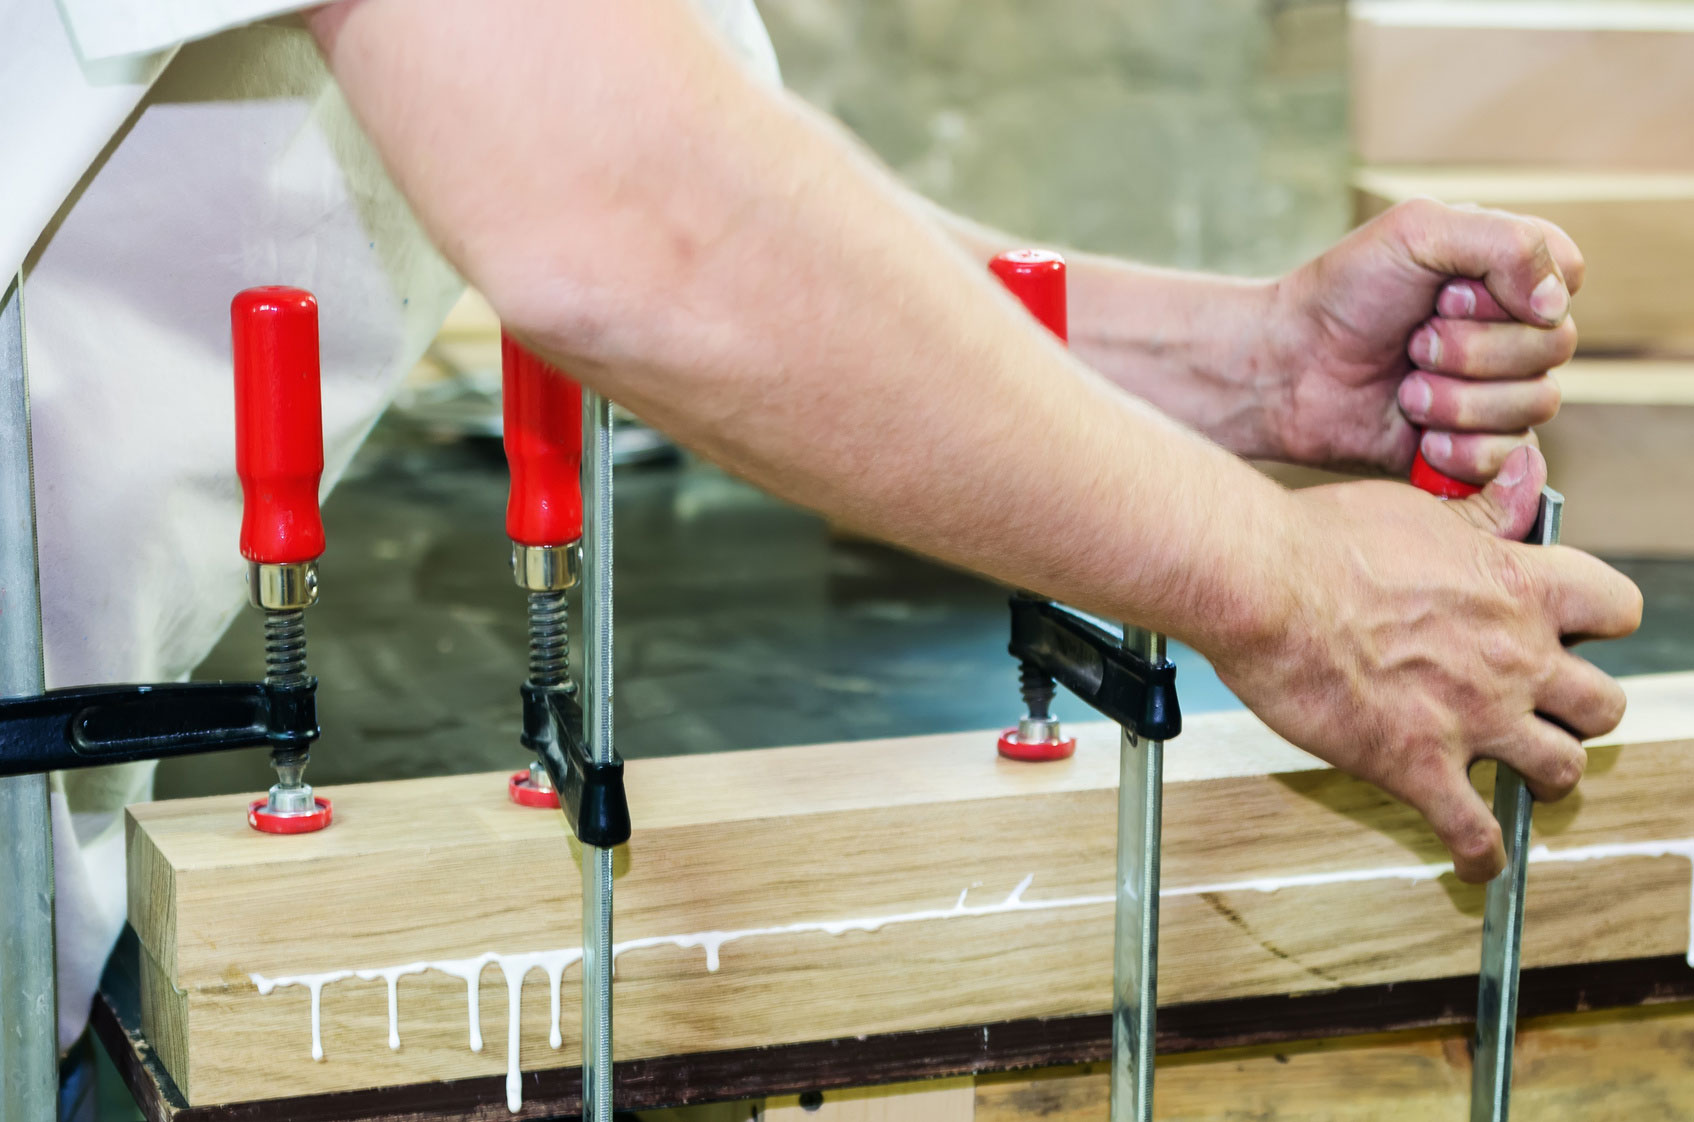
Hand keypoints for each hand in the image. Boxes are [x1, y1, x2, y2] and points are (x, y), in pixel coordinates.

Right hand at [1211, 447, 1640, 880]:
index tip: (1569, 629)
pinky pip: (1475, 832)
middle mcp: (1512, 657)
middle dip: (1577, 709)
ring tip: (1522, 772)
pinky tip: (1476, 860)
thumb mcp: (1417, 509)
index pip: (1615, 607)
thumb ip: (1477, 520)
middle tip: (1541, 705)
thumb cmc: (1322, 541)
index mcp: (1517, 587)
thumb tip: (1512, 502)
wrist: (1264, 586)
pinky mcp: (1418, 766)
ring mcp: (1472, 718)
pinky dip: (1482, 855)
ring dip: (1547, 774)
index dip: (1598, 622)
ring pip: (1563, 770)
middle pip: (1603, 703)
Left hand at [1264, 199, 1583, 481]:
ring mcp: (1496, 391)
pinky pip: (1511, 459)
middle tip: (1412, 343)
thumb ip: (1505, 243)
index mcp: (1508, 272)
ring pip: (1536, 404)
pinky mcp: (1475, 446)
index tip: (1443, 293)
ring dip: (1458, 400)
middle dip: (1471, 351)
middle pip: (1553, 349)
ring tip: (1405, 391)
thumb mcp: (1417, 233)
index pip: (1565, 281)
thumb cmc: (1343, 293)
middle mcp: (1512, 331)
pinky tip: (1419, 436)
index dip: (1509, 294)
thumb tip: (1556, 304)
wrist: (1284, 369)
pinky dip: (1462, 450)